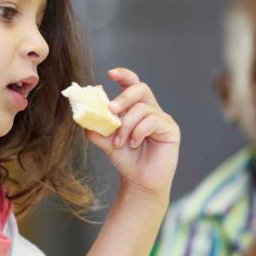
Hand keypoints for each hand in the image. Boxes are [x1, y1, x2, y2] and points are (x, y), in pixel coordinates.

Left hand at [87, 68, 179, 201]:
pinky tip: (134, 144)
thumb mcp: (107, 142)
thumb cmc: (126, 160)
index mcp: (136, 108)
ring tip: (119, 142)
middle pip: (141, 88)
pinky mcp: (171, 129)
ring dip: (126, 125)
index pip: (133, 84)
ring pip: (142, 109)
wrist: (139, 181)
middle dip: (123, 97)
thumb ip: (98, 129)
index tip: (110, 74)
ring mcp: (162, 118)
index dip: (124, 75)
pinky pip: (152, 121)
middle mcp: (151, 109)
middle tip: (110, 109)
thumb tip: (84, 118)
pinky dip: (138, 132)